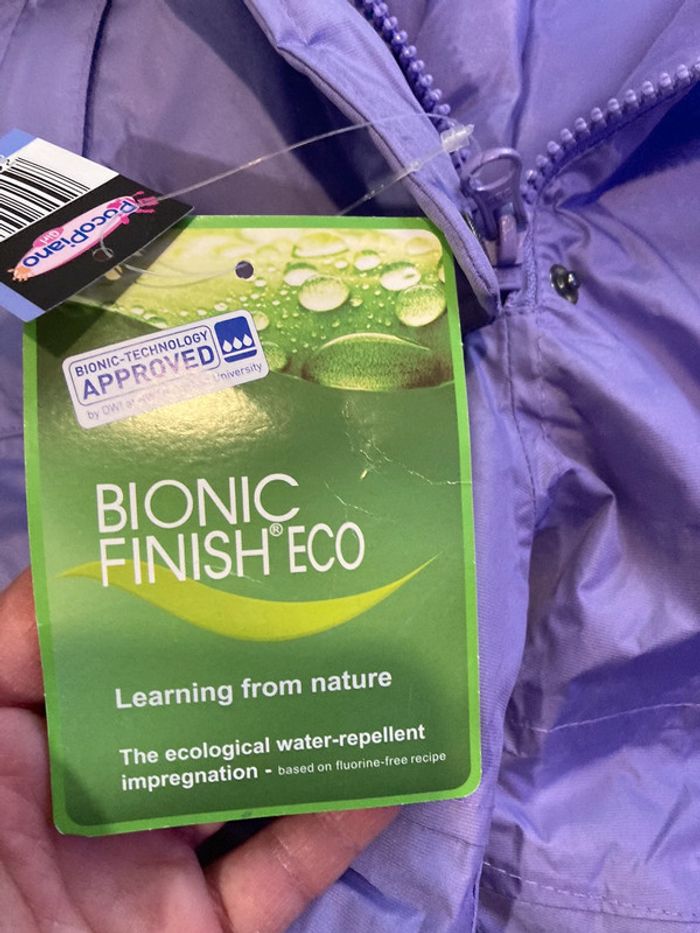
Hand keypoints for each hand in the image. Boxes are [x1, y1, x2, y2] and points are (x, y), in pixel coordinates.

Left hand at [0, 571, 395, 931]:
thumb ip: (8, 652)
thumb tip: (75, 560)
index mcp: (39, 752)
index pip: (112, 659)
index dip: (165, 604)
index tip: (226, 552)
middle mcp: (104, 801)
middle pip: (196, 713)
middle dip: (253, 656)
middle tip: (316, 595)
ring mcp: (158, 870)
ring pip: (252, 785)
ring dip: (312, 732)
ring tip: (370, 663)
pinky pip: (285, 874)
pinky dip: (340, 828)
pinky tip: (388, 773)